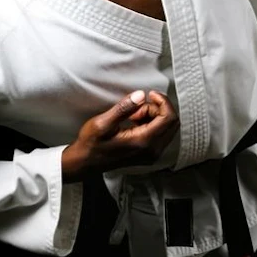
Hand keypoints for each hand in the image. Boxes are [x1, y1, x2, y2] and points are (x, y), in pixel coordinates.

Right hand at [62, 89, 178, 181]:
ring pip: (167, 127)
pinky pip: (161, 133)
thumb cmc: (91, 144)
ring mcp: (152, 154)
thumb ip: (123, 108)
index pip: (169, 118)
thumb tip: (141, 95)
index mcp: (144, 142)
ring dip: (154, 116)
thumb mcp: (103, 123)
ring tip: (133, 116)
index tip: (150, 94)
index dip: (163, 102)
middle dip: (157, 109)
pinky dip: (152, 123)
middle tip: (137, 107)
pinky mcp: (150, 154)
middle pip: (171, 122)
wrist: (85, 163)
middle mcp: (152, 151)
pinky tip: (134, 123)